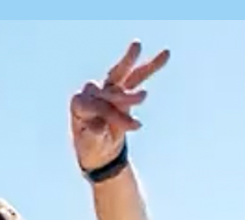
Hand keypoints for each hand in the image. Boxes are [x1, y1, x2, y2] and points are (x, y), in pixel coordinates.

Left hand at [71, 41, 169, 171]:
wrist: (98, 150)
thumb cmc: (92, 146)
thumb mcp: (90, 144)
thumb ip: (92, 134)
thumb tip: (98, 127)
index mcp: (80, 104)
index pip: (98, 104)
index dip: (115, 114)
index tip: (136, 126)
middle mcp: (92, 92)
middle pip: (107, 81)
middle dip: (120, 79)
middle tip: (139, 89)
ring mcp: (107, 89)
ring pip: (122, 74)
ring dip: (131, 60)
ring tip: (137, 45)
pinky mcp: (122, 91)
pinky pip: (136, 77)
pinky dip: (150, 66)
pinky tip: (165, 55)